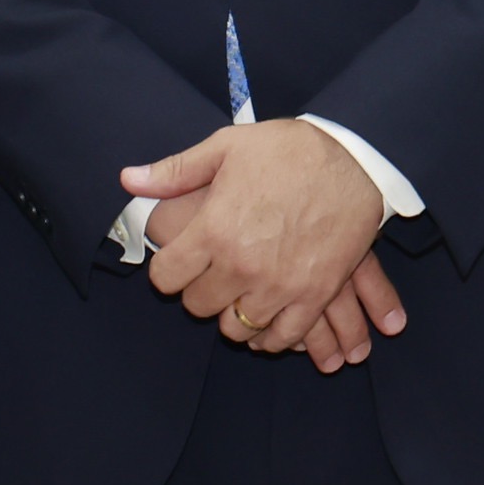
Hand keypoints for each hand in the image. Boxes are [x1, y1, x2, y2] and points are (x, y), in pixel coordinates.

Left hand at [125, 120, 400, 362]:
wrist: (356, 160)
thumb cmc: (288, 150)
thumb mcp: (226, 147)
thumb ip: (174, 171)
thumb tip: (127, 180)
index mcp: (214, 230)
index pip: (166, 278)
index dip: (167, 271)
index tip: (178, 263)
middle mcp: (242, 266)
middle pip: (198, 306)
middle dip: (198, 292)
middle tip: (211, 274)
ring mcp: (279, 286)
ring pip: (236, 328)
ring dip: (232, 314)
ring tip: (239, 294)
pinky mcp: (314, 296)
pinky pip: (281, 337)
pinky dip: (269, 335)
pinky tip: (267, 317)